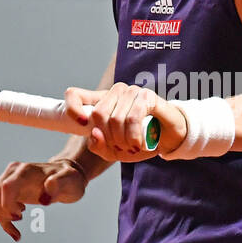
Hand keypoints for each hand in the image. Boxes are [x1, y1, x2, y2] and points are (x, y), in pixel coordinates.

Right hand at [0, 158, 87, 240]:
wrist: (66, 177)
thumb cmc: (70, 179)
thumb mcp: (70, 181)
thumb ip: (59, 184)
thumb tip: (45, 198)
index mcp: (25, 171)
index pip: (6, 187)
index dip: (7, 205)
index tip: (19, 216)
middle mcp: (13, 173)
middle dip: (3, 212)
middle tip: (21, 217)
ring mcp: (9, 180)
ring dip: (1, 215)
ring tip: (20, 219)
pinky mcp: (8, 190)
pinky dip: (2, 221)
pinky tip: (16, 234)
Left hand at [63, 82, 188, 161]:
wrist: (170, 139)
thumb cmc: (140, 141)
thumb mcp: (114, 151)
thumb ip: (99, 146)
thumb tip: (94, 133)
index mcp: (102, 101)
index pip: (74, 95)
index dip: (71, 107)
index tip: (81, 124)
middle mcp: (115, 92)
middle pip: (98, 115)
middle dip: (109, 138)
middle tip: (122, 147)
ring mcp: (131, 91)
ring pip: (115, 118)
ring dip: (123, 140)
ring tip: (133, 147)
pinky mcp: (146, 96)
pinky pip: (132, 118)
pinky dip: (133, 136)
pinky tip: (138, 144)